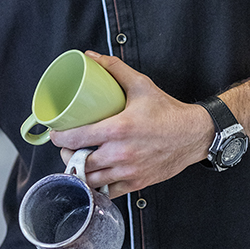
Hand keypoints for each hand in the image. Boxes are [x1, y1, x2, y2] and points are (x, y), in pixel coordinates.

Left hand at [49, 52, 214, 198]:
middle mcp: (121, 153)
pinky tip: (96, 176)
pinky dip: (99, 186)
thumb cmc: (168, 112)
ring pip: (91, 179)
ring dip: (81, 172)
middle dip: (67, 155)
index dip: (59, 138)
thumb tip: (91, 57)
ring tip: (79, 161)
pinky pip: (108, 191)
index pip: (75, 138)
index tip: (55, 134)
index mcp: (118, 129)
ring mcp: (128, 171)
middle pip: (79, 162)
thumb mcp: (141, 85)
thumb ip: (114, 69)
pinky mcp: (137, 183)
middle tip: (67, 147)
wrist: (194, 135)